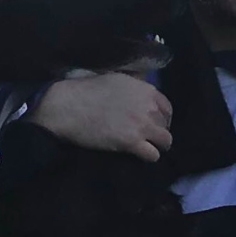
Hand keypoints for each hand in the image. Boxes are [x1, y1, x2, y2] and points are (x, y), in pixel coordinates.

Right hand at [26, 73, 172, 162]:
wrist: (68, 106)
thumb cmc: (86, 90)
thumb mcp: (117, 79)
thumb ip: (134, 86)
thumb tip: (141, 89)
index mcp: (146, 90)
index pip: (167, 108)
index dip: (162, 118)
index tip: (155, 123)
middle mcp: (149, 107)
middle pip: (165, 125)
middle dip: (158, 131)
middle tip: (147, 136)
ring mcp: (142, 125)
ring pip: (165, 141)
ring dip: (158, 145)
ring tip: (148, 148)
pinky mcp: (132, 142)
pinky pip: (153, 155)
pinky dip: (149, 157)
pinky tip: (141, 156)